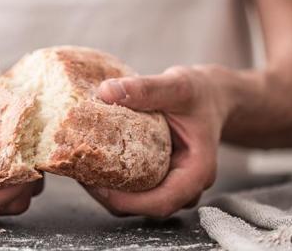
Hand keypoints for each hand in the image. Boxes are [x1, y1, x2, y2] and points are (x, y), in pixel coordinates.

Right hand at [0, 71, 42, 214]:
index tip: (25, 159)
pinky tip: (23, 143)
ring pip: (16, 197)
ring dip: (26, 173)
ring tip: (23, 141)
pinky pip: (21, 185)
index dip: (9, 186)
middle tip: (27, 145)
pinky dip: (28, 167)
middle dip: (21, 180)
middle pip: (3, 204)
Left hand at [85, 65, 232, 217]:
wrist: (212, 96)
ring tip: (82, 166)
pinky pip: (136, 187)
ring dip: (110, 189)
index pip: (161, 202)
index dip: (127, 201)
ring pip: (138, 200)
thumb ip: (146, 88)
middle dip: (111, 196)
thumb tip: (105, 91)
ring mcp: (173, 182)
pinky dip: (115, 178)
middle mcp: (186, 184)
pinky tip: (95, 159)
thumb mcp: (177, 86)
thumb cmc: (200, 93)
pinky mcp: (160, 175)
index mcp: (197, 171)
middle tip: (80, 172)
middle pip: (145, 206)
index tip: (97, 185)